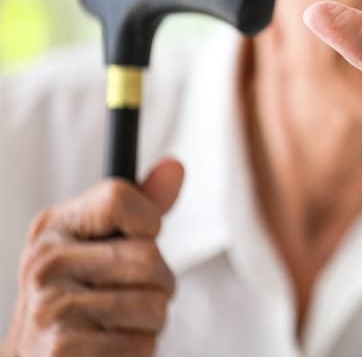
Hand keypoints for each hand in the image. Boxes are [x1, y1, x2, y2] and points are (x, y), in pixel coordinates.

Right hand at [3, 159, 183, 356]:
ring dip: (151, 322)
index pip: (119, 198)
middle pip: (148, 257)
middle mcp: (44, 263)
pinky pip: (141, 344)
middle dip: (159, 284)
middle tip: (132, 296)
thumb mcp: (103, 244)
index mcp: (53, 227)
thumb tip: (176, 165)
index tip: (138, 240)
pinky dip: (138, 350)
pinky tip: (110, 349)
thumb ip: (141, 206)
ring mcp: (49, 308)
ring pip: (153, 305)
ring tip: (119, 325)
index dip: (148, 223)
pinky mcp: (61, 351)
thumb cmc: (82, 297)